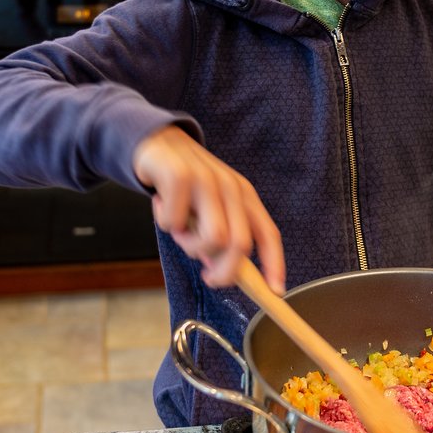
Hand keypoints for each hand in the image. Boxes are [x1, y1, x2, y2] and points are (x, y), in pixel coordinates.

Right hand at [133, 126, 285, 293]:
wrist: (157, 141)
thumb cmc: (186, 183)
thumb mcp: (211, 207)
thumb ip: (221, 238)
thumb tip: (225, 273)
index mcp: (244, 197)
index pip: (268, 234)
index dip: (275, 264)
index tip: (276, 291)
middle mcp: (231, 188)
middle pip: (240, 245)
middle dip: (223, 273)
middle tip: (207, 274)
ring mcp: (207, 181)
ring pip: (211, 239)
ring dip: (190, 245)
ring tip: (180, 228)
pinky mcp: (181, 177)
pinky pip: (174, 222)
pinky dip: (164, 222)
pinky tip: (162, 204)